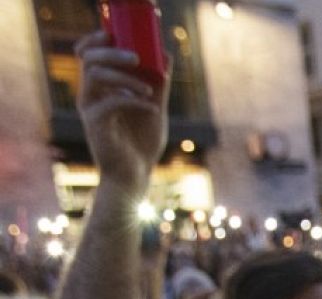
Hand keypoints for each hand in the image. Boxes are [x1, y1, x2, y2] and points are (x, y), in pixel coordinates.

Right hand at [76, 31, 168, 189]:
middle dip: (113, 53)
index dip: (98, 40)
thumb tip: (166, 57)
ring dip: (125, 77)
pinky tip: (151, 108)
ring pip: (96, 76)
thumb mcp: (155, 109)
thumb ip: (159, 86)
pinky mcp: (94, 124)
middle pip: (90, 59)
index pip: (90, 54)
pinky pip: (110, 102)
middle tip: (137, 58)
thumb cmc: (142, 144)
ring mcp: (90, 109)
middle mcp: (91, 95)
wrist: (136, 175)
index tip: (116, 34)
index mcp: (102, 88)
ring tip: (149, 90)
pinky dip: (133, 101)